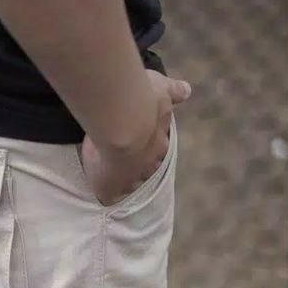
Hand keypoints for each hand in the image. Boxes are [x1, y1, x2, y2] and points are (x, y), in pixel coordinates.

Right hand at [79, 70, 191, 206]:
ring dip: (127, 182)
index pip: (161, 150)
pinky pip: (109, 196)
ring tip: (116, 180)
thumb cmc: (143, 103)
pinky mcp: (110, 188)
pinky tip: (101, 193)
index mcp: (160, 144)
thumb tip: (186, 91)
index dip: (155, 148)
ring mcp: (130, 178)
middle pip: (150, 172)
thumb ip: (173, 92)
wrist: (123, 122)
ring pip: (133, 186)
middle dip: (144, 168)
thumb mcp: (162, 90)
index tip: (149, 144)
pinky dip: (106, 194)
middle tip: (133, 163)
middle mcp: (149, 164)